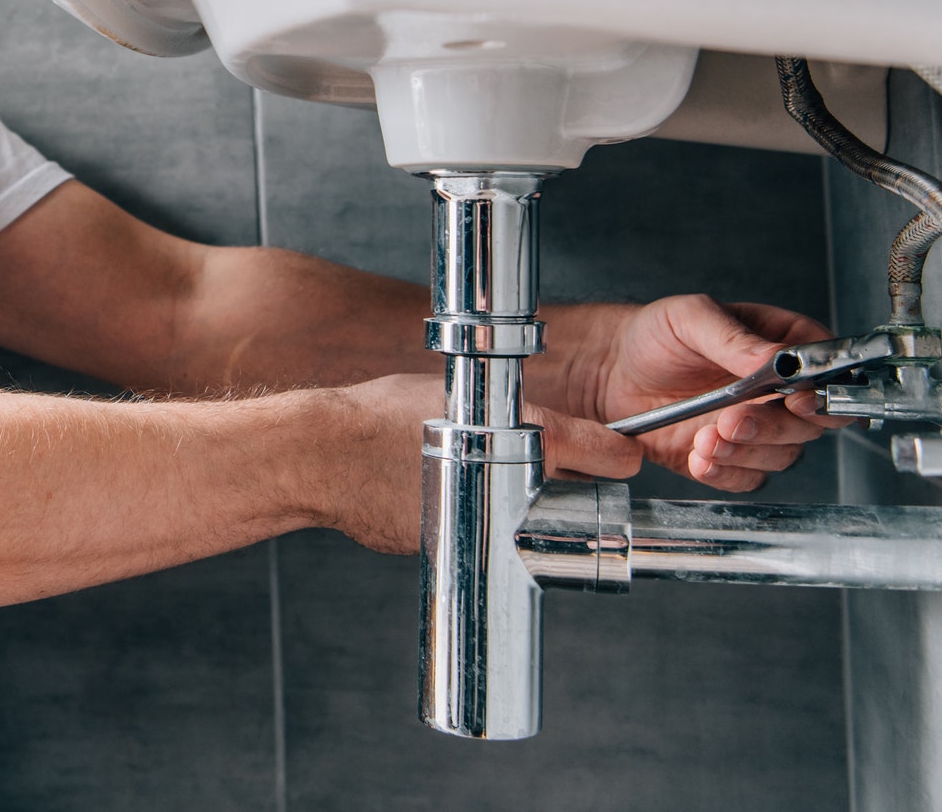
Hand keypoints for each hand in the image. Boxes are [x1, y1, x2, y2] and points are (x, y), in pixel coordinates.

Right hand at [328, 375, 640, 554]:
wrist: (321, 455)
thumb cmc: (375, 416)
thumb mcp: (450, 393)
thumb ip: (495, 407)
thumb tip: (530, 421)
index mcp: (519, 435)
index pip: (599, 452)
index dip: (613, 455)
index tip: (620, 458)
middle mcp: (510, 483)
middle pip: (563, 490)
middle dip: (561, 483)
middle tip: (540, 468)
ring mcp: (483, 522)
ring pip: (520, 516)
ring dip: (510, 503)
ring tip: (469, 478)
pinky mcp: (452, 547)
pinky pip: (476, 534)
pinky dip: (467, 519)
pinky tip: (433, 496)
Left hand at [578, 295, 847, 491]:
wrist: (614, 370)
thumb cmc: (657, 335)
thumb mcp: (691, 318)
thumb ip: (733, 338)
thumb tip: (775, 358)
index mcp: (784, 347)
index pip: (827, 373)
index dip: (820, 391)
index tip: (795, 399)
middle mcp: (779, 392)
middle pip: (810, 423)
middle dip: (773, 426)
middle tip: (733, 420)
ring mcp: (758, 428)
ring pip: (782, 455)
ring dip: (745, 453)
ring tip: (704, 439)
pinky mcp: (731, 458)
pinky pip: (747, 478)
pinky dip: (725, 473)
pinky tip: (699, 459)